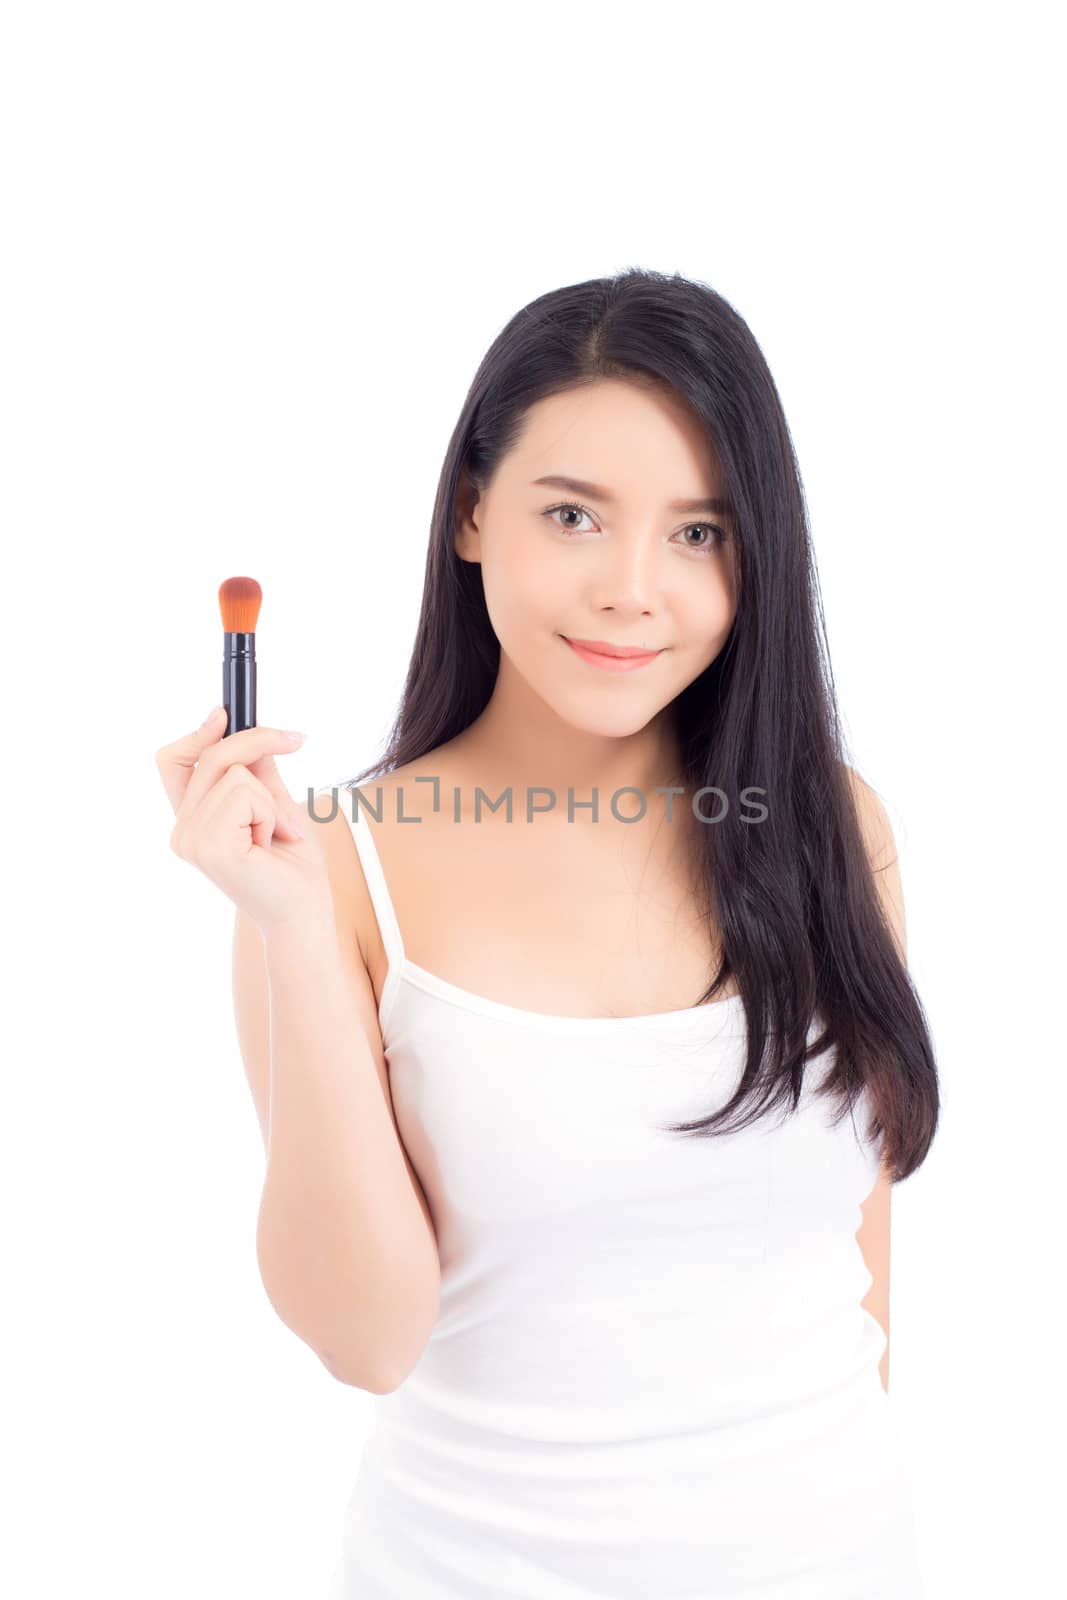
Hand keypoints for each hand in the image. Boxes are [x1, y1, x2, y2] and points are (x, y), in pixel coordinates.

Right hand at [155, 707, 332, 933]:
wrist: (305, 914)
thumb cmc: (294, 869)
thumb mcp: (276, 805)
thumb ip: (258, 772)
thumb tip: (249, 732)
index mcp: (193, 821)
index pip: (173, 762)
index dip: (197, 733)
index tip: (225, 712)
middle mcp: (183, 830)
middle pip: (213, 754)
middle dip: (259, 741)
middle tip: (297, 741)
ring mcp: (191, 839)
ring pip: (236, 773)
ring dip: (270, 800)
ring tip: (275, 835)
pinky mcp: (209, 846)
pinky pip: (246, 793)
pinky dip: (271, 812)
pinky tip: (270, 844)